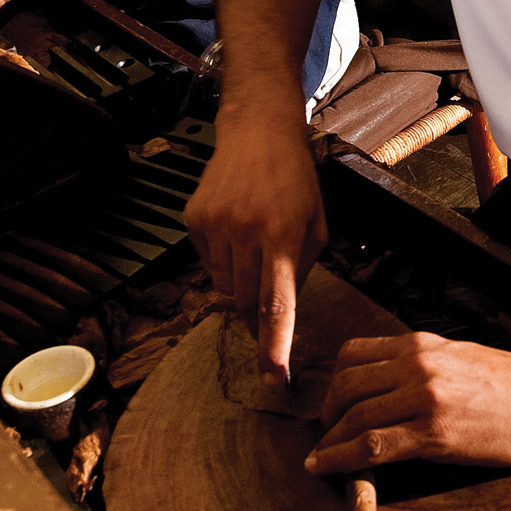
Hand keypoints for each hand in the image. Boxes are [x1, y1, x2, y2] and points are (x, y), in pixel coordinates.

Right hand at [187, 115, 325, 389]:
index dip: (274, 348)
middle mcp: (246, 231)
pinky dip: (222, 259)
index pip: (277, 305)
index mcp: (285, 235)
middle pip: (245, 303)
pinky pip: (207, 263)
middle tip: (268, 304)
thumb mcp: (317, 223)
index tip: (273, 380)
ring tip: (254, 246)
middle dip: (256, 316)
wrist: (258, 130)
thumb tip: (280, 313)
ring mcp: (215, 225)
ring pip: (223, 287)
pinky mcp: (194, 219)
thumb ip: (301, 269)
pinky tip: (235, 229)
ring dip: (240, 283)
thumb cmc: (296, 179)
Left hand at [304, 333, 510, 471]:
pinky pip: (372, 445)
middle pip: (346, 385)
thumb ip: (424, 366)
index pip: (354, 354)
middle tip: (324, 434)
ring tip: (321, 458)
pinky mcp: (435, 433)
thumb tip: (392, 386)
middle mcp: (417, 365)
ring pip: (353, 416)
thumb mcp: (462, 359)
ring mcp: (425, 398)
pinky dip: (340, 458)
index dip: (333, 382)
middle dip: (326, 413)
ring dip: (328, 441)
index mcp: (422, 345)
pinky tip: (326, 468)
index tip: (331, 405)